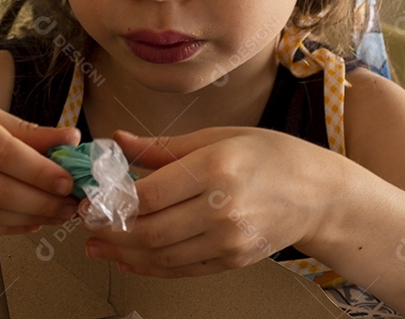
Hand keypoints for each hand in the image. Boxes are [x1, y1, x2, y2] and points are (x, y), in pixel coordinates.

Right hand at [0, 90, 80, 233]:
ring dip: (29, 218)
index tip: (67, 179)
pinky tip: (30, 221)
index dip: (39, 170)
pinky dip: (5, 227)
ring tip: (59, 214)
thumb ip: (23, 129)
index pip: (1, 151)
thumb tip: (70, 139)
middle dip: (41, 201)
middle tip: (72, 203)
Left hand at [85, 128, 339, 276]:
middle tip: (86, 223)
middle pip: (148, 230)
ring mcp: (227, 239)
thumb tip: (118, 141)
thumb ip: (163, 146)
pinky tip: (130, 257)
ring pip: (159, 256)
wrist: (318, 194)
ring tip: (100, 243)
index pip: (148, 194)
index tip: (90, 198)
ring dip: (123, 252)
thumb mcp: (219, 136)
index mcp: (216, 167)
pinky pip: (180, 269)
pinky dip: (149, 266)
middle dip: (109, 230)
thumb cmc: (273, 157)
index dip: (110, 201)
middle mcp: (221, 207)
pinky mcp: (231, 260)